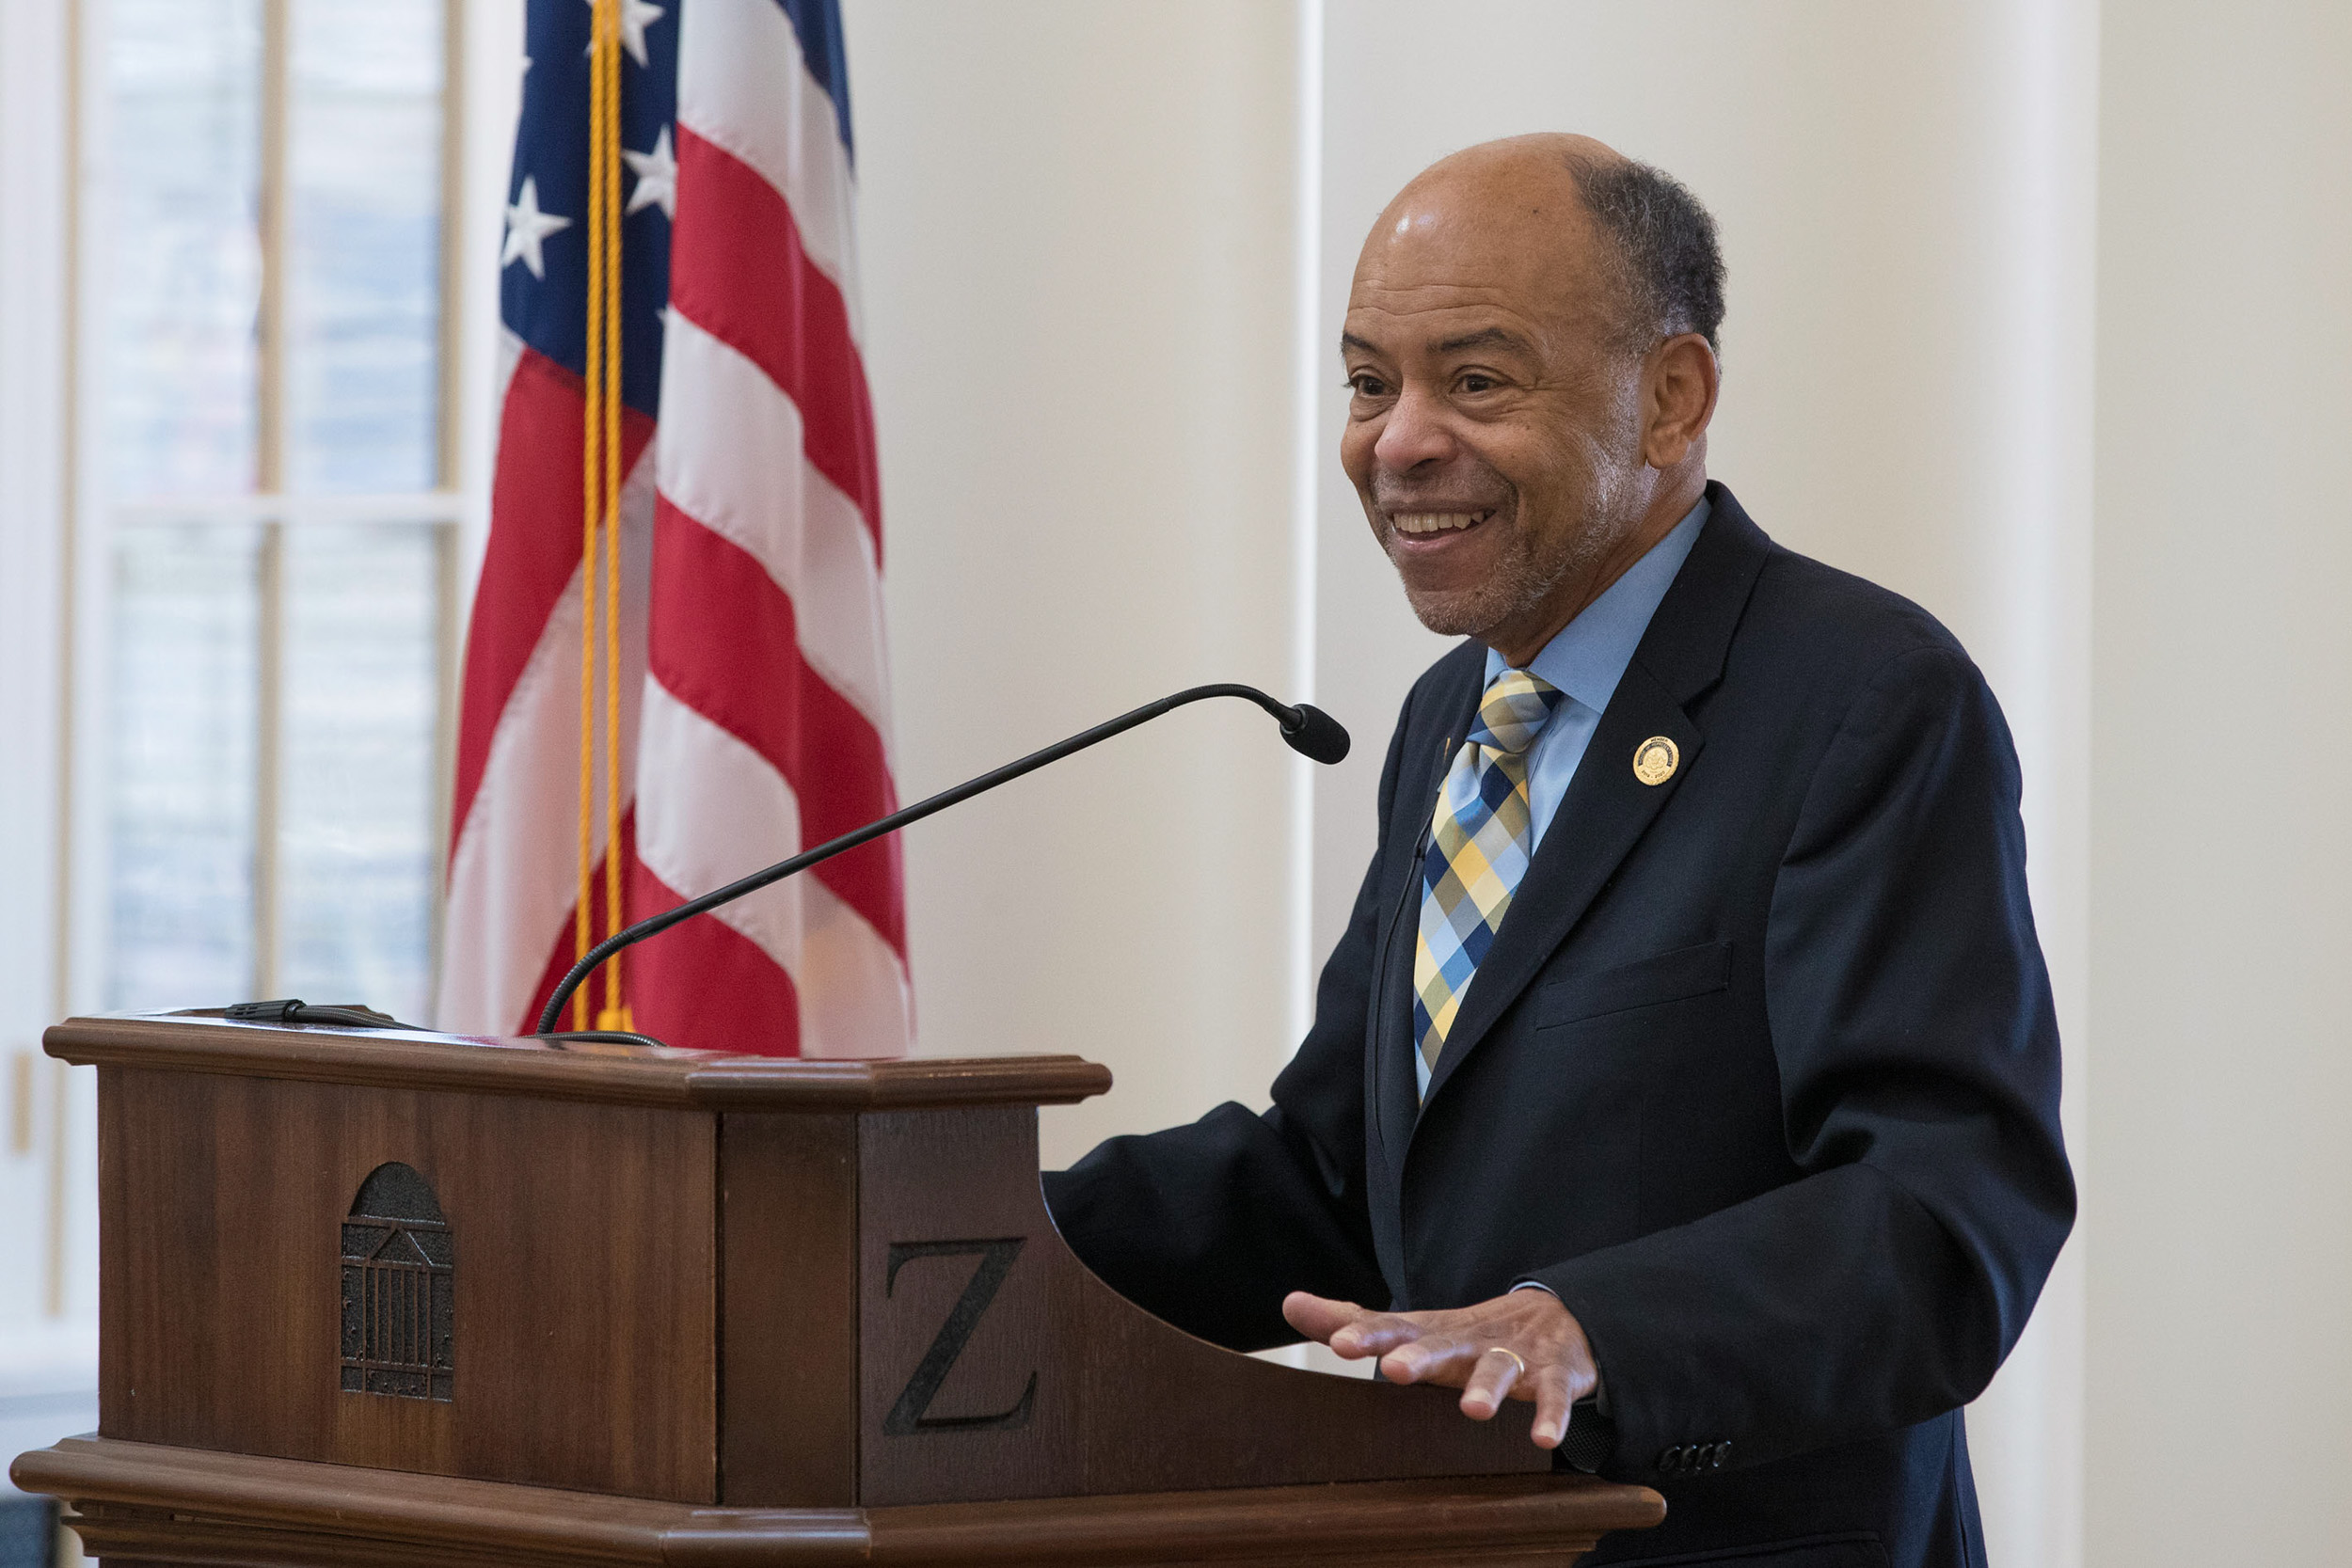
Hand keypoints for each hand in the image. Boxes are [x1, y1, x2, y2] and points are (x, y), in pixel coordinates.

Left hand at [1282, 1287, 1598, 1448]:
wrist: (1558, 1317)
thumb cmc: (1467, 1335)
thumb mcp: (1413, 1328)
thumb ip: (1353, 1320)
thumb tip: (1289, 1302)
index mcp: (1433, 1334)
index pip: (1394, 1330)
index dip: (1366, 1335)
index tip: (1338, 1343)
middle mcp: (1468, 1343)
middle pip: (1442, 1347)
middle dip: (1420, 1358)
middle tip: (1394, 1369)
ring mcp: (1514, 1358)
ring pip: (1499, 1370)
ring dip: (1487, 1387)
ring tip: (1473, 1410)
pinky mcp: (1554, 1375)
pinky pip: (1554, 1395)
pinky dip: (1551, 1414)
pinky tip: (1543, 1438)